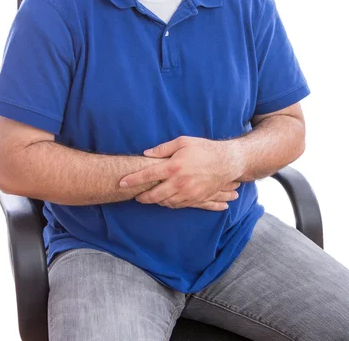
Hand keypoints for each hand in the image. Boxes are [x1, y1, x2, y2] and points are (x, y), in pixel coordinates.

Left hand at [119, 136, 244, 208]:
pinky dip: (169, 204)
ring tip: (150, 197)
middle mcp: (179, 182)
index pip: (148, 175)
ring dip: (155, 201)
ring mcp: (188, 193)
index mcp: (174, 166)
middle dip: (142, 197)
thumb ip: (163, 149)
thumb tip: (146, 154)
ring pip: (165, 203)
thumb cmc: (204, 149)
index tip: (121, 183)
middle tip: (136, 196)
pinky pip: (178, 206)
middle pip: (154, 195)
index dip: (133, 180)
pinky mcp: (196, 199)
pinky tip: (165, 199)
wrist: (227, 162)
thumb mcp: (183, 142)